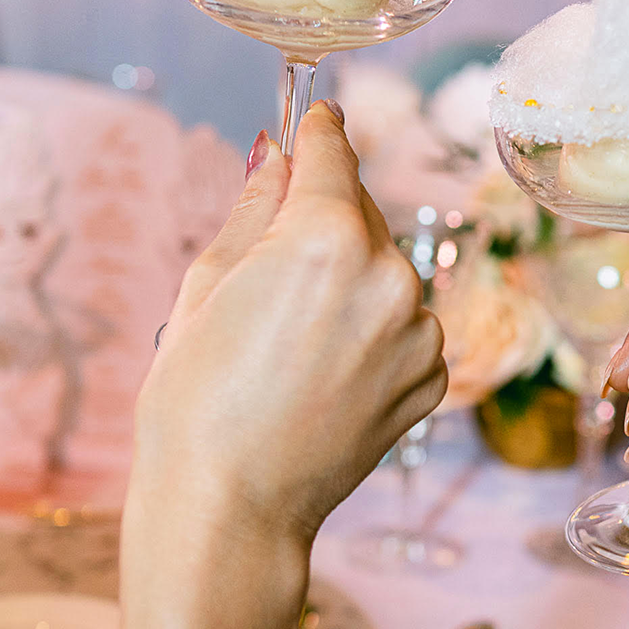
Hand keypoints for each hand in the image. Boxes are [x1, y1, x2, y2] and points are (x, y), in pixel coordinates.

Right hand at [132, 102, 446, 555]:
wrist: (230, 510)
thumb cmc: (196, 399)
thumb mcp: (208, 283)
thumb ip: (257, 207)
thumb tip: (279, 154)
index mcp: (327, 237)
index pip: (331, 153)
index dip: (317, 132)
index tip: (316, 119)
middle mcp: (390, 274)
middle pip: (360, 212)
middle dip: (323, 220)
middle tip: (273, 270)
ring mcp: (420, 330)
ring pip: (384, 270)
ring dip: (351, 280)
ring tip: (294, 340)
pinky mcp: (432, 375)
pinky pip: (404, 325)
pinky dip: (374, 331)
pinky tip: (327, 371)